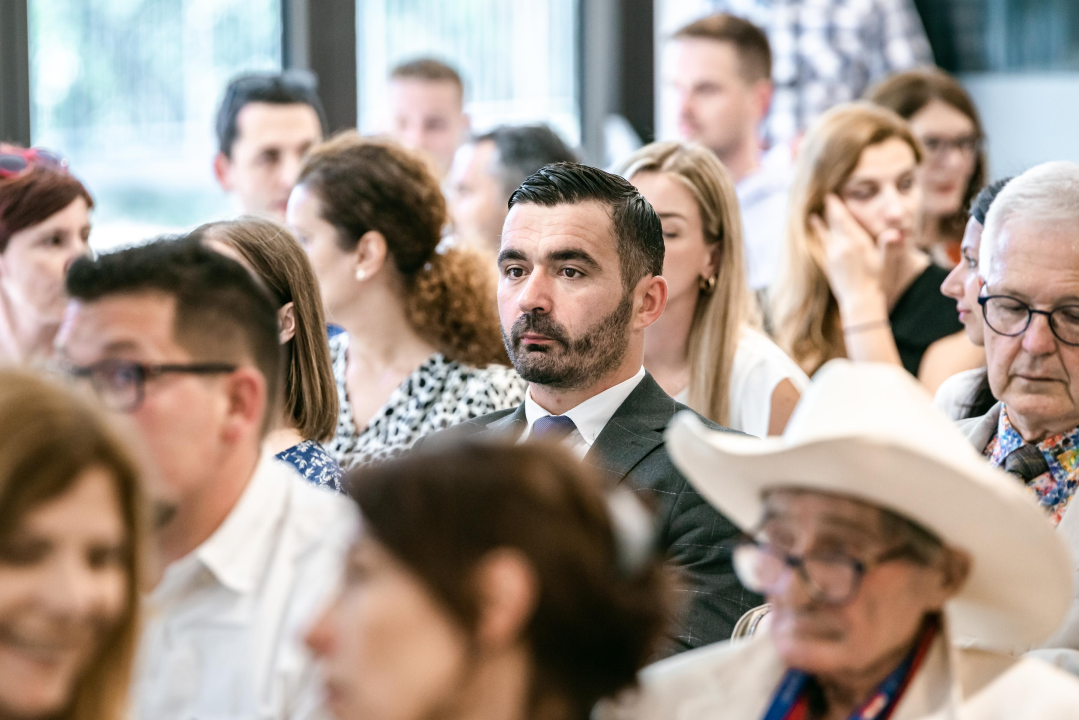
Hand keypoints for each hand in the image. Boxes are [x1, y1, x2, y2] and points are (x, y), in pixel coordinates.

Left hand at [810, 194, 885, 309]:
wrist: (860, 302)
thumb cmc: (877, 282)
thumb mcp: (885, 262)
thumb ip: (888, 245)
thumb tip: (896, 233)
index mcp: (856, 243)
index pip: (844, 220)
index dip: (836, 207)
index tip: (830, 195)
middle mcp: (842, 247)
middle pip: (833, 224)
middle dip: (829, 211)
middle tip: (824, 198)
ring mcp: (833, 256)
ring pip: (825, 234)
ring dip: (820, 224)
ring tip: (813, 216)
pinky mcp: (829, 266)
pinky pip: (822, 246)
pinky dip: (819, 238)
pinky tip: (816, 237)